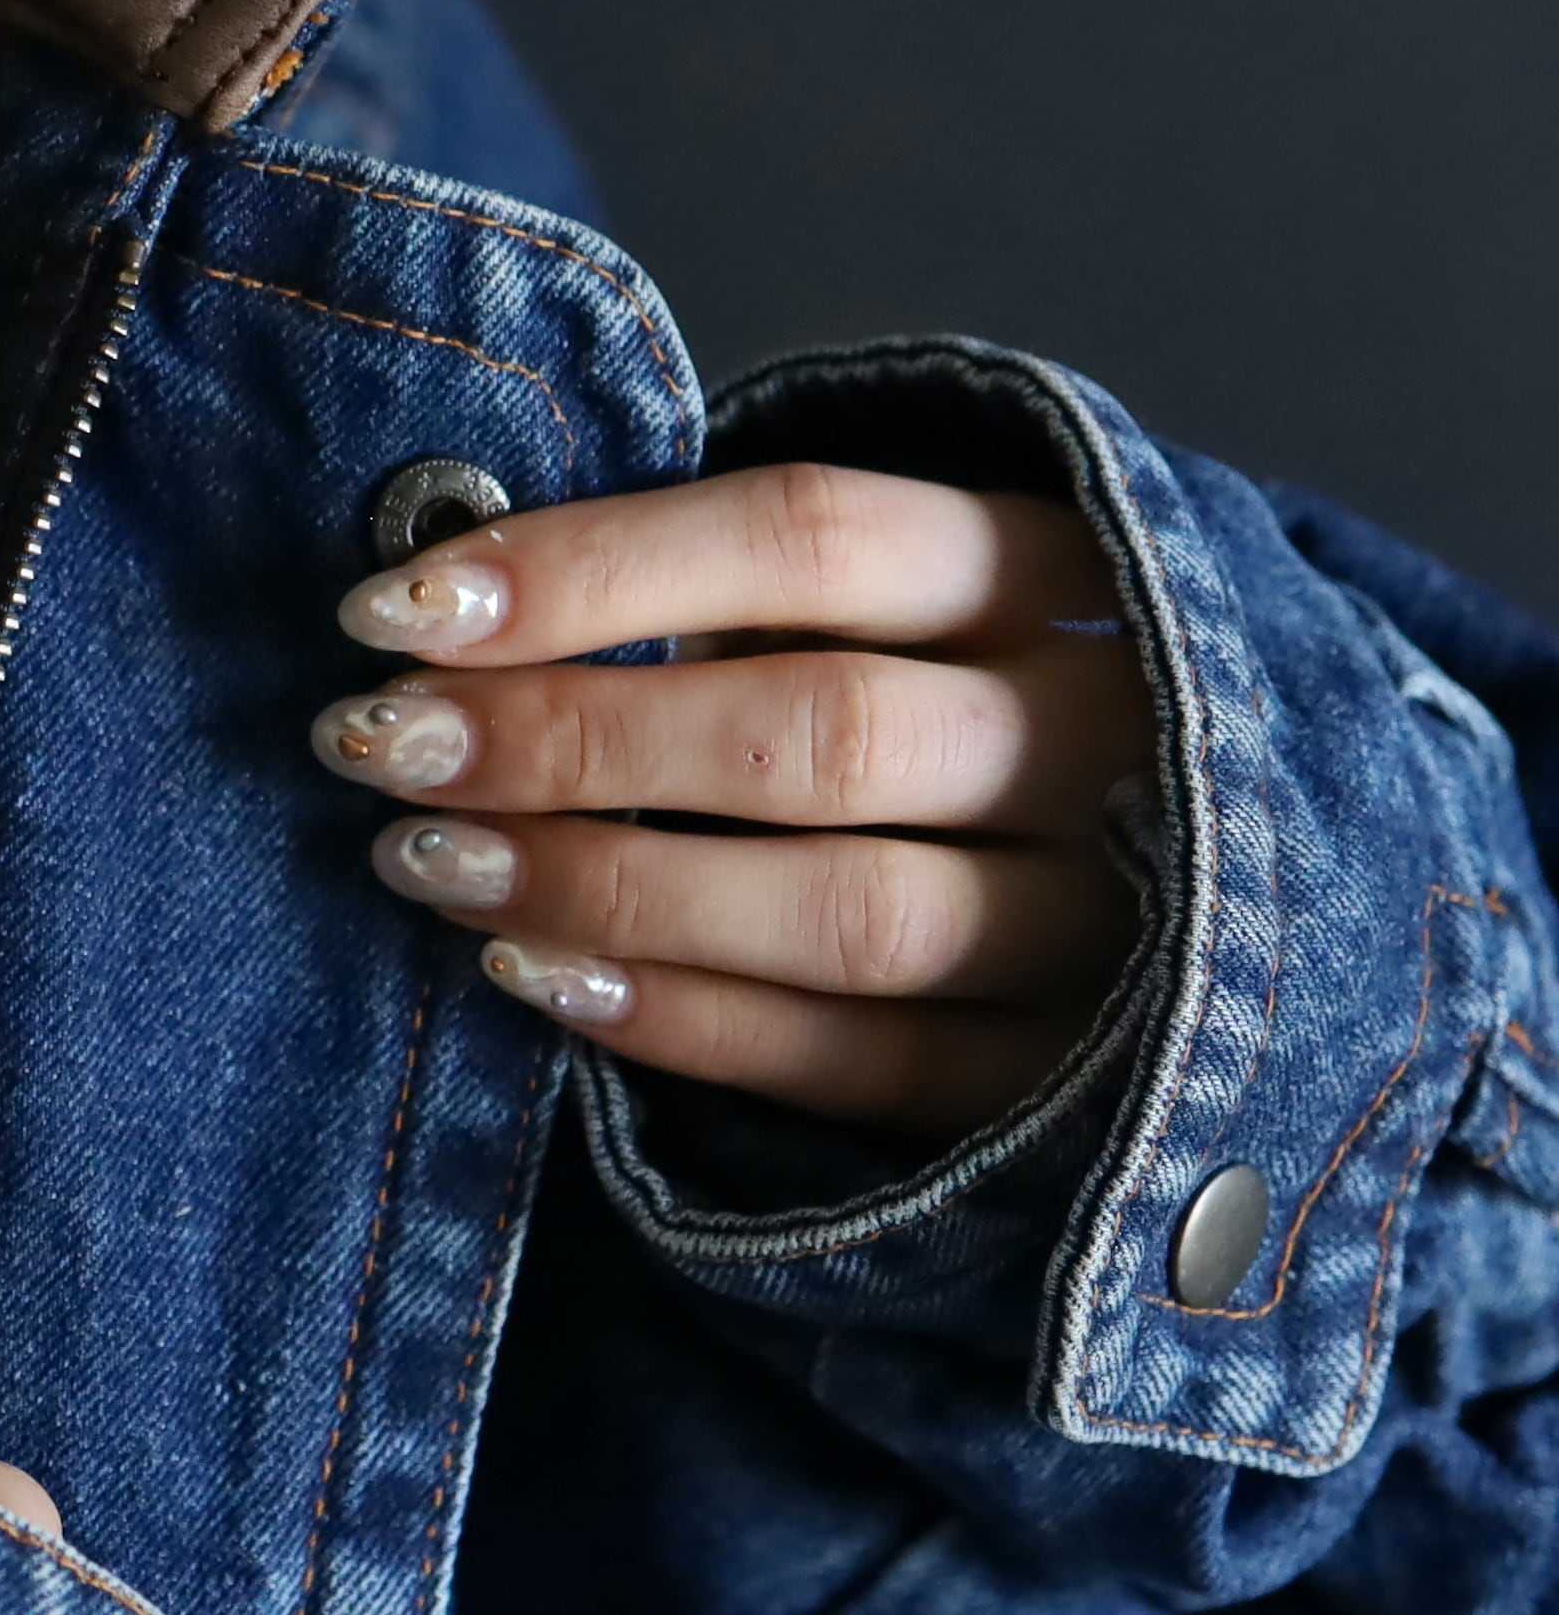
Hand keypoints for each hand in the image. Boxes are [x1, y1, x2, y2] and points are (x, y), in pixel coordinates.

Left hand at [310, 464, 1156, 1136]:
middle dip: (568, 738)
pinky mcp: (1075, 1078)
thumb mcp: (890, 589)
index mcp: (1060, 567)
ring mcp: (1114, 919)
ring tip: (425, 861)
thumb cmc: (958, 682)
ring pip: (845, 912)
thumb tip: (455, 593)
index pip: (808, 536)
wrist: (1237, 861)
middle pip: (819, 732)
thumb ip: (724, 582)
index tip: (394, 607)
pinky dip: (683, 1021)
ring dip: (604, 887)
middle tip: (378, 741)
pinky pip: (864, 1064)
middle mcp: (1111, 738)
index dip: (590, 568)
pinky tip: (534, 978)